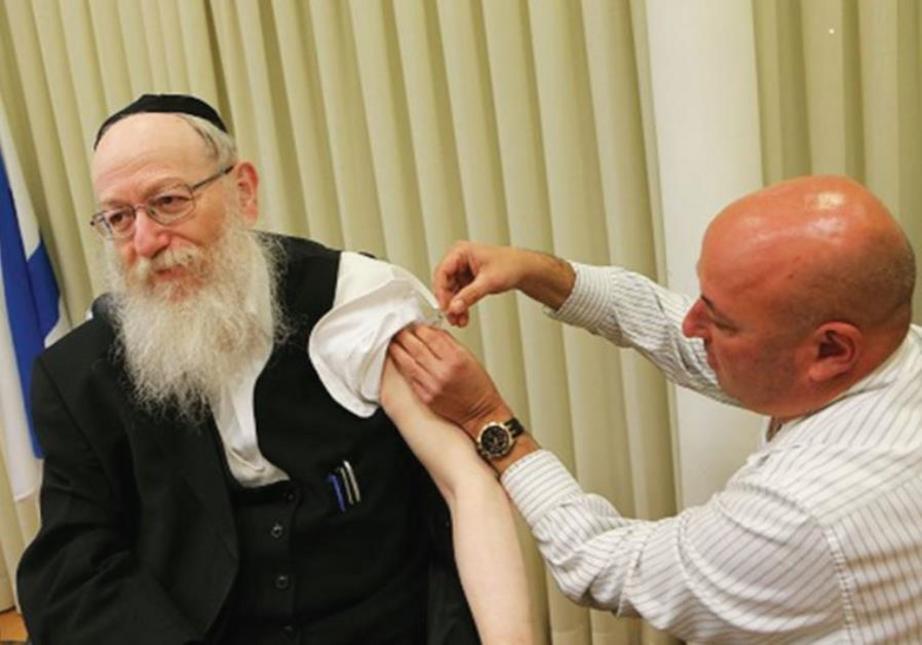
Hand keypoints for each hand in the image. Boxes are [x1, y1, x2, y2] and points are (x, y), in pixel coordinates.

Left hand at [388, 325, 511, 436]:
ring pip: (407, 363)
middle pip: (416, 348)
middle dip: (404, 336)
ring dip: (398, 350)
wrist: (480, 413)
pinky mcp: (425, 397)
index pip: (431, 337)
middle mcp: (442, 372)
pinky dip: (403, 366)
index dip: (419, 329)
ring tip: (394, 343)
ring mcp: (432, 386)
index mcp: (456, 359)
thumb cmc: (478, 386)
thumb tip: (431, 332)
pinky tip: (400, 360)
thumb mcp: (469, 357)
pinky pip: (410, 378)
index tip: (414, 325)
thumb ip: (449, 343)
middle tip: (399, 331)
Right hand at [434, 242, 529, 326]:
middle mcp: (459, 260)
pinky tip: (463, 316)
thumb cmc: (511, 265)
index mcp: (460, 252)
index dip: (441, 292)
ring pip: (451, 292)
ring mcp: (462, 270)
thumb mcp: (489, 281)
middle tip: (452, 316)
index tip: (445, 307)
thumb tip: (455, 306)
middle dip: (448, 302)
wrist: (524, 269)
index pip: (442, 272)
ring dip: (454, 307)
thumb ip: (470, 295)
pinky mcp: (467, 280)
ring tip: (458, 320)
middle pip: (444, 284)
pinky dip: (461, 306)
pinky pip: (459, 295)